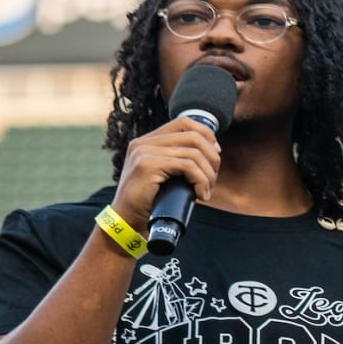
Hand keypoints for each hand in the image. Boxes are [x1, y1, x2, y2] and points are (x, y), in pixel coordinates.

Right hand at [112, 115, 222, 229]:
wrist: (127, 220)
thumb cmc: (151, 201)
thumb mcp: (166, 174)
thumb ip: (180, 159)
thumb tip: (215, 151)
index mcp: (147, 141)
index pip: (184, 123)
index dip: (207, 135)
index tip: (215, 154)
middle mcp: (144, 143)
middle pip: (194, 136)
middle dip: (212, 158)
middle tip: (212, 179)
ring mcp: (144, 152)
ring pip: (194, 153)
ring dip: (208, 174)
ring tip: (206, 191)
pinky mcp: (147, 165)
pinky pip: (188, 167)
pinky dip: (201, 181)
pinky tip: (201, 195)